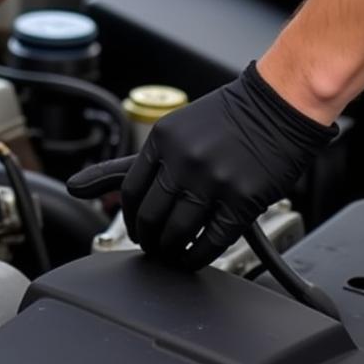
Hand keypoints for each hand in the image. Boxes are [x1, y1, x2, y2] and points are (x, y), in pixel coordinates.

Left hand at [67, 61, 336, 268]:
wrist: (277, 105)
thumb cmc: (229, 116)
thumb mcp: (178, 126)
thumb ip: (147, 159)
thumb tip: (86, 184)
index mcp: (162, 138)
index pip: (129, 190)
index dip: (129, 217)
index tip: (134, 228)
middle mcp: (182, 159)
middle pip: (150, 215)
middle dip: (147, 238)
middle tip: (151, 247)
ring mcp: (212, 180)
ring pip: (177, 232)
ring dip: (170, 251)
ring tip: (171, 255)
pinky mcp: (242, 200)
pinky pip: (212, 241)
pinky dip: (198, 256)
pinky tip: (195, 257)